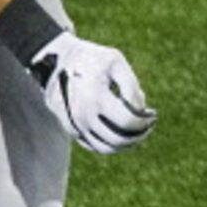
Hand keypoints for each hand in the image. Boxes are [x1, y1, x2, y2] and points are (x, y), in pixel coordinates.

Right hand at [25, 30, 156, 154]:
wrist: (54, 59)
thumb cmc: (91, 58)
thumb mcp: (116, 62)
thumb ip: (131, 87)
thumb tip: (141, 112)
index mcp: (95, 97)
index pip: (128, 122)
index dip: (145, 121)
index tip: (153, 115)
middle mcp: (82, 116)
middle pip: (119, 139)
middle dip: (140, 134)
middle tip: (149, 125)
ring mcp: (74, 125)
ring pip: (106, 148)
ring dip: (127, 144)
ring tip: (138, 131)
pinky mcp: (70, 129)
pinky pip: (95, 145)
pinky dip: (112, 144)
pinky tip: (122, 131)